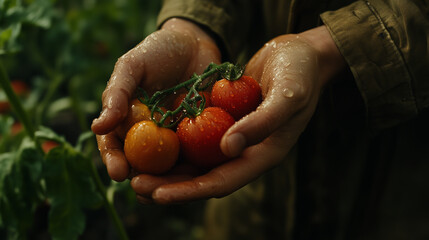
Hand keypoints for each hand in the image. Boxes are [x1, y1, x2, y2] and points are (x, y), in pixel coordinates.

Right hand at [91, 18, 220, 180]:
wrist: (196, 43)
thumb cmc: (157, 51)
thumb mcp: (132, 66)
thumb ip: (117, 94)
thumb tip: (97, 127)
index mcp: (128, 121)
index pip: (116, 146)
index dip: (114, 161)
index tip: (117, 172)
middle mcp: (150, 135)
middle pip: (143, 164)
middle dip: (142, 180)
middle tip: (143, 190)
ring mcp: (177, 137)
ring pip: (171, 166)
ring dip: (170, 182)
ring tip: (170, 193)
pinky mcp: (202, 136)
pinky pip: (199, 154)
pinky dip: (198, 166)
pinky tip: (200, 176)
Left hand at [130, 26, 345, 203]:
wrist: (298, 54)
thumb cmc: (300, 73)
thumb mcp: (288, 95)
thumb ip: (261, 123)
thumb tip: (228, 149)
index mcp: (262, 155)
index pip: (222, 182)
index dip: (190, 191)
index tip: (159, 195)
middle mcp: (244, 152)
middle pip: (202, 177)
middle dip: (170, 185)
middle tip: (136, 186)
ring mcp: (232, 138)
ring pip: (195, 160)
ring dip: (166, 168)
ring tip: (135, 171)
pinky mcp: (223, 122)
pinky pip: (195, 137)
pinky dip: (174, 142)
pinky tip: (150, 140)